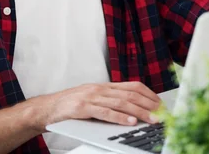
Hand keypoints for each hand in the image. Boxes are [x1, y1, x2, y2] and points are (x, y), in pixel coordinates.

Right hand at [28, 82, 161, 132]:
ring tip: (151, 119)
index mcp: (104, 86)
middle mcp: (100, 89)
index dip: (149, 95)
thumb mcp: (93, 99)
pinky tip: (130, 122)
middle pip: (130, 94)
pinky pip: (104, 112)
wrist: (47, 108)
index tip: (161, 104)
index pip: (133, 86)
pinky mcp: (82, 107)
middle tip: (162, 114)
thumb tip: (134, 111)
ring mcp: (91, 97)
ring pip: (121, 103)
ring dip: (139, 112)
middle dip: (149, 104)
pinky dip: (119, 118)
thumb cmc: (71, 106)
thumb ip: (111, 101)